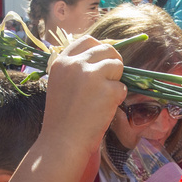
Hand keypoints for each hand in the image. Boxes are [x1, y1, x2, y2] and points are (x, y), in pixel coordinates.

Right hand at [44, 34, 124, 152]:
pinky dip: (117, 98)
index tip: (103, 60)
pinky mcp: (107, 89)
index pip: (86, 40)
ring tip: (104, 98)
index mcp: (62, 61)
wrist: (62, 141)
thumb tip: (101, 59)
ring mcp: (92, 75)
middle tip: (112, 78)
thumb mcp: (60, 84)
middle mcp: (76, 63)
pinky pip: (122, 87)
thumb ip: (75, 69)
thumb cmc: (61, 119)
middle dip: (113, 62)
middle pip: (106, 49)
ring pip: (117, 65)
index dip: (99, 49)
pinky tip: (104, 110)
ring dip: (116, 80)